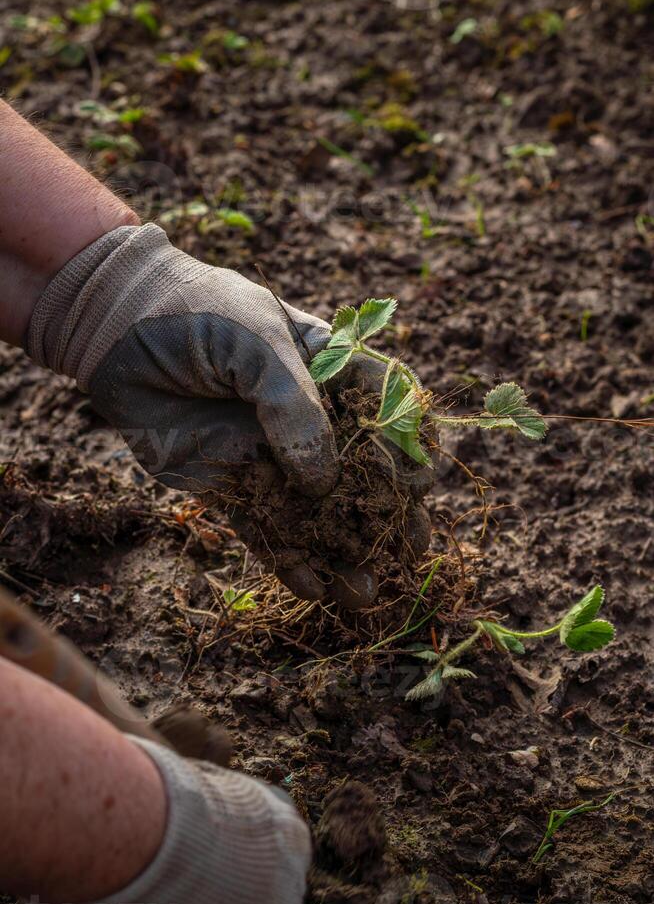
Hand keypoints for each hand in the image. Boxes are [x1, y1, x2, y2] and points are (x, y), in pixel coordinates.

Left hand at [27, 224, 433, 604]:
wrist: (115, 327)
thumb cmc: (197, 312)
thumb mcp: (258, 342)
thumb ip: (294, 408)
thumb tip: (323, 482)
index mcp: (329, 370)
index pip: (386, 411)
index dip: (409, 446)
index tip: (422, 480)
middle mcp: (307, 417)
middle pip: (361, 471)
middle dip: (389, 511)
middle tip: (413, 547)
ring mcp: (270, 454)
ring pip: (317, 510)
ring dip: (344, 548)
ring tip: (368, 590)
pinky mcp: (230, 483)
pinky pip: (265, 528)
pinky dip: (289, 559)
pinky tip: (314, 588)